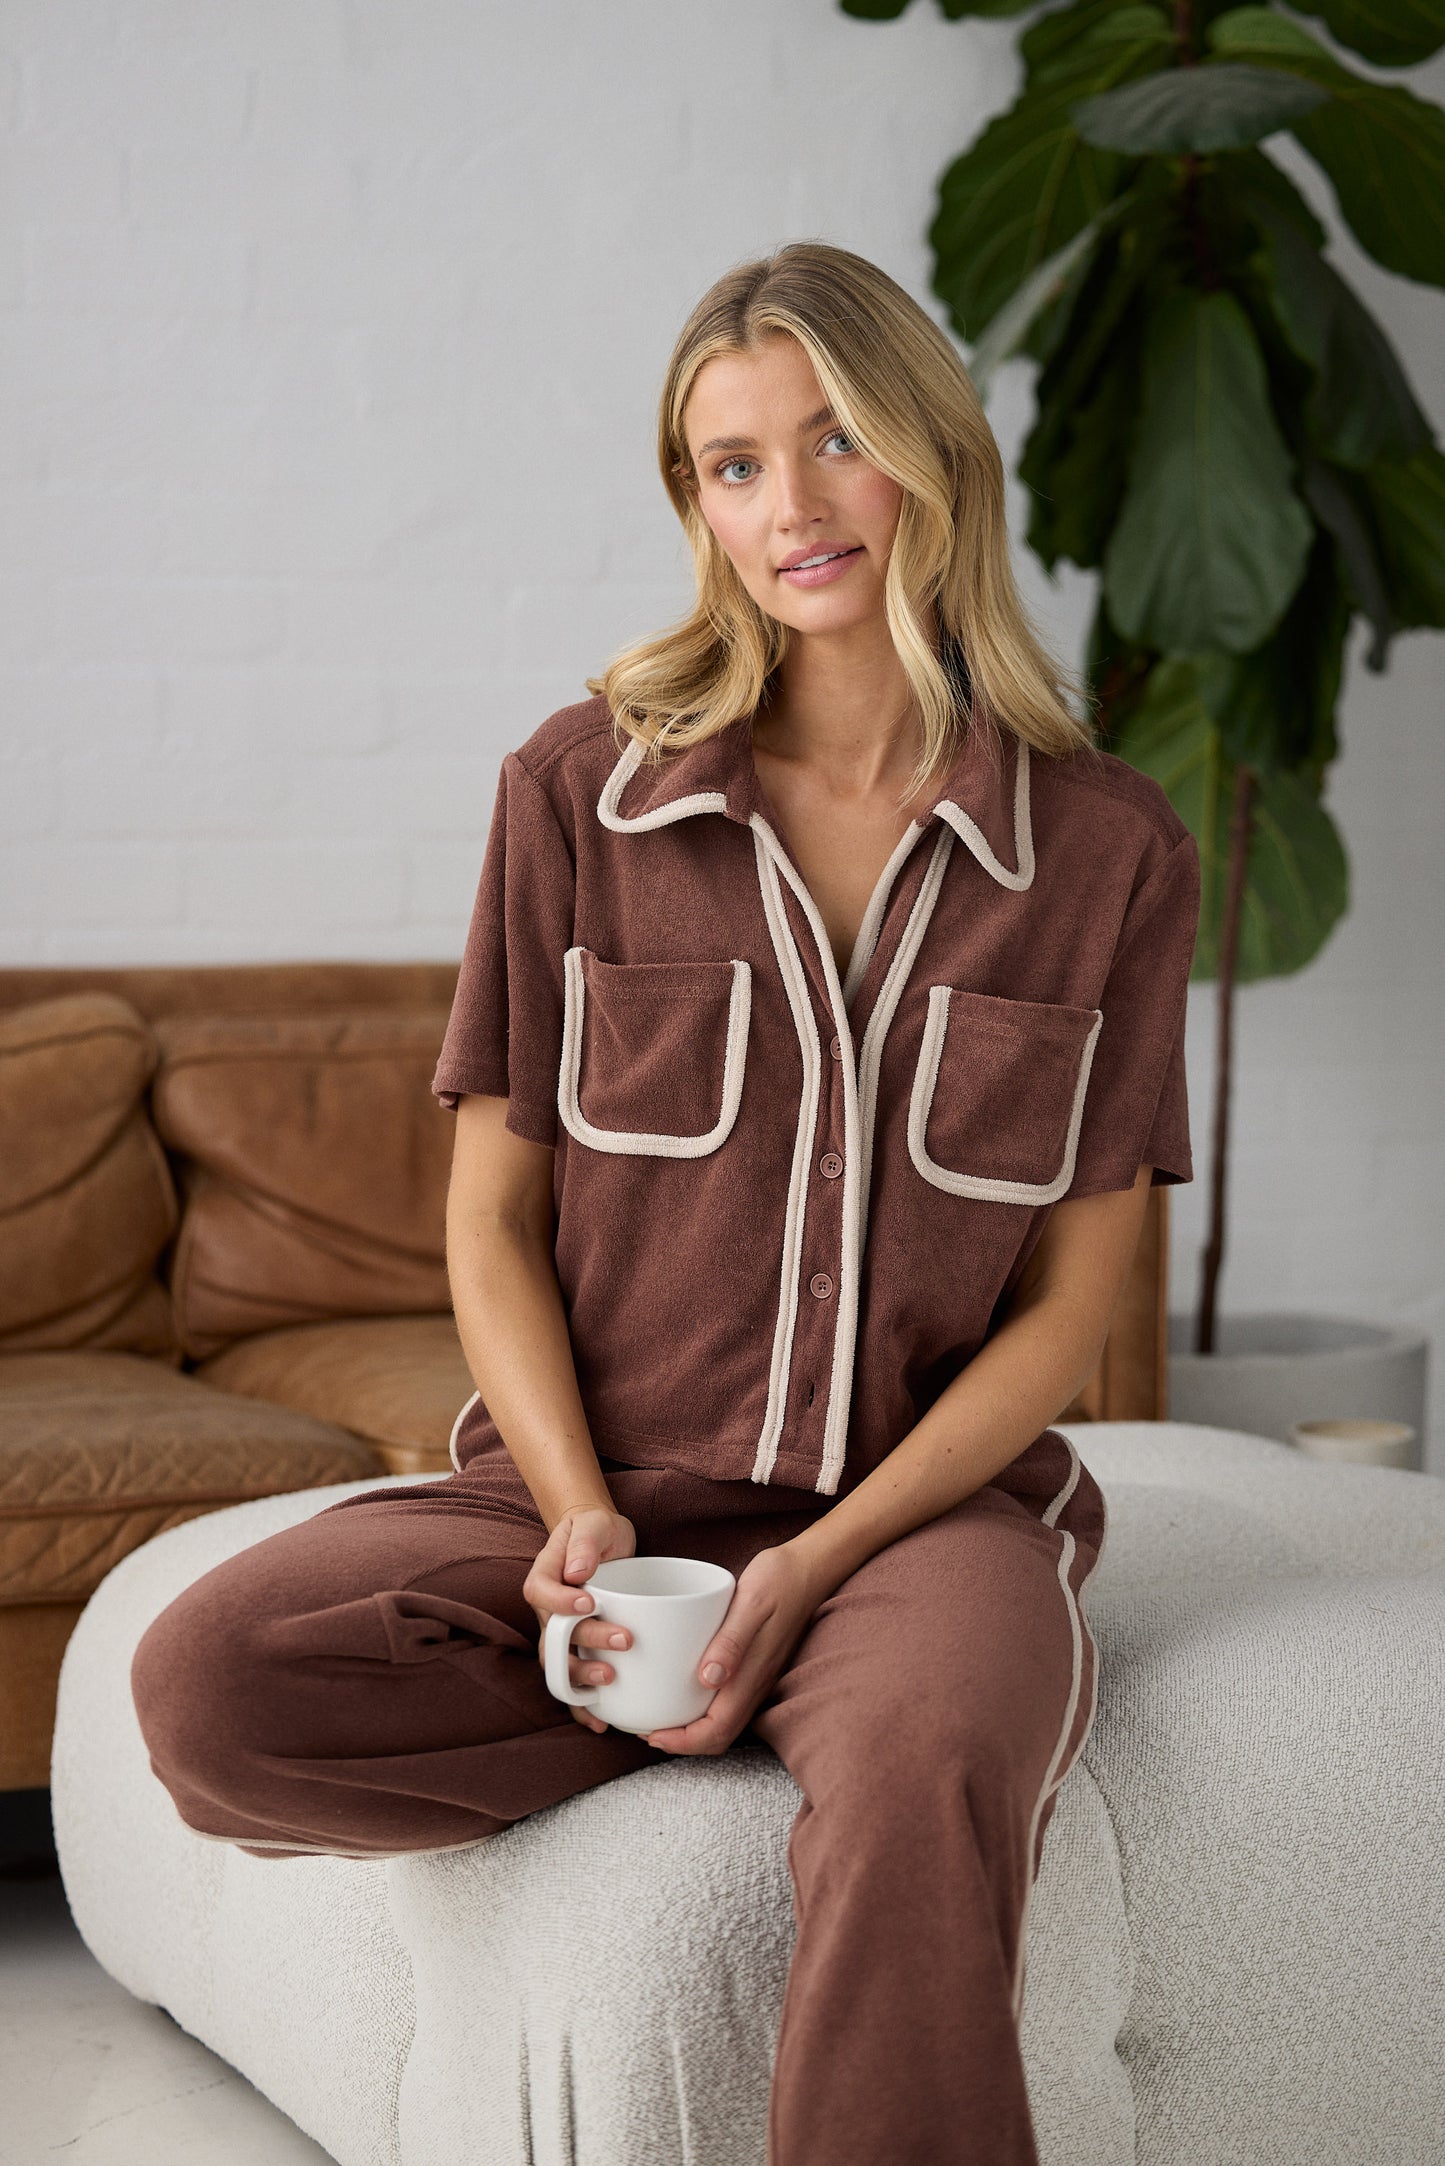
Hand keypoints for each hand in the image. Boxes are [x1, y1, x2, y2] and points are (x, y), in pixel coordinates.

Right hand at [523, 1506, 637, 1734]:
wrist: (599, 1540)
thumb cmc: (595, 1530)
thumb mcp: (592, 1525)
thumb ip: (584, 1544)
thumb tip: (577, 1573)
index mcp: (544, 1576)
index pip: (540, 1593)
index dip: (561, 1603)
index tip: (590, 1602)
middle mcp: (547, 1611)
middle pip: (553, 1636)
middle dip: (585, 1645)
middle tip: (624, 1641)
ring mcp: (561, 1633)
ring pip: (559, 1664)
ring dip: (582, 1677)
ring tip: (611, 1678)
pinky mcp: (580, 1648)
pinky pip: (573, 1681)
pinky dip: (583, 1705)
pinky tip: (601, 1721)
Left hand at [642, 1542, 820, 1756]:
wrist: (812, 1567)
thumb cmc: (780, 1578)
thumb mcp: (752, 1601)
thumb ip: (732, 1642)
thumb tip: (708, 1679)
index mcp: (753, 1673)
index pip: (717, 1729)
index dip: (683, 1742)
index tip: (653, 1734)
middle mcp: (757, 1683)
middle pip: (720, 1735)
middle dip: (684, 1743)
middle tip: (649, 1730)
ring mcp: (760, 1677)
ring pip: (726, 1722)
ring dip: (693, 1729)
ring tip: (662, 1716)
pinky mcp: (758, 1665)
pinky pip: (730, 1702)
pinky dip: (704, 1709)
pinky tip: (685, 1689)